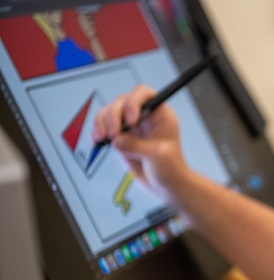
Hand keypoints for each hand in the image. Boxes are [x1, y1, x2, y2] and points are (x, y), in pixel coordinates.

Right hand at [93, 85, 189, 200]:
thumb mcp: (157, 155)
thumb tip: (116, 140)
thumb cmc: (171, 168)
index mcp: (160, 114)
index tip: (131, 120)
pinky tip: (98, 139)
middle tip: (113, 134)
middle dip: (113, 115)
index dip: (134, 102)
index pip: (144, 94)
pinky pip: (104, 127)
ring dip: (101, 122)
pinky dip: (98, 131)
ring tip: (102, 137)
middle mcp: (144, 116)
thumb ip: (136, 146)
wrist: (166, 185)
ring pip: (109, 112)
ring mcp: (131, 126)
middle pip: (122, 102)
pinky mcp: (120, 136)